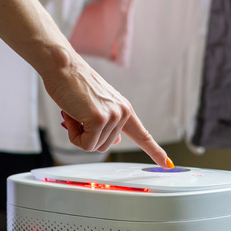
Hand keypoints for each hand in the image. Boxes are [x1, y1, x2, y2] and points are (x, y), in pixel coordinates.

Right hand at [40, 48, 172, 168]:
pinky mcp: (99, 119)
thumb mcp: (97, 106)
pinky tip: (72, 116)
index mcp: (124, 109)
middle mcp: (122, 112)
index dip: (155, 151)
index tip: (167, 164)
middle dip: (86, 135)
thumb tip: (118, 140)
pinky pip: (85, 144)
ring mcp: (113, 116)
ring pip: (94, 146)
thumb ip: (110, 124)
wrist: (62, 66)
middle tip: (78, 114)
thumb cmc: (73, 83)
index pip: (143, 135)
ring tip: (75, 112)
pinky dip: (74, 135)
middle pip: (105, 146)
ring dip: (79, 134)